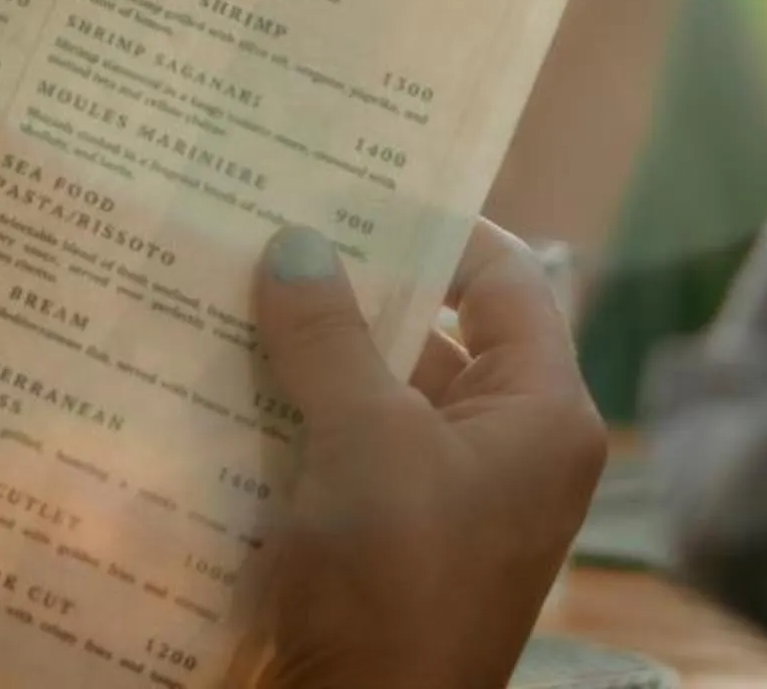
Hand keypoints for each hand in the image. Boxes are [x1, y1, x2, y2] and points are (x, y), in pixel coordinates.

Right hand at [245, 220, 606, 688]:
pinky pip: (352, 456)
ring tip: (229, 291)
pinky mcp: (395, 547)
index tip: (358, 182)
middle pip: (439, 336)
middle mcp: (510, 451)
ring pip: (384, 397)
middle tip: (273, 225)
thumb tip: (296, 242)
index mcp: (542, 414)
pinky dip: (300, 422)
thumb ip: (329, 335)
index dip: (441, 226)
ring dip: (315, 357)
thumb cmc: (392, 584)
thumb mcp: (361, 441)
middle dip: (356, 290)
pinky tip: (224, 385)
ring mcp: (452, 503)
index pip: (508, 279)